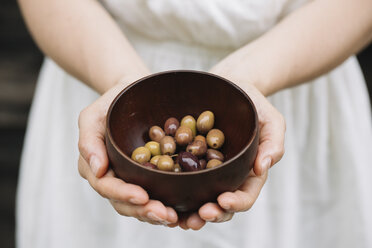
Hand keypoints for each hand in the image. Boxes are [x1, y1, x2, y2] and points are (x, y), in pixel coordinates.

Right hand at [77, 74, 177, 225]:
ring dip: (159, 214)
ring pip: (143, 204)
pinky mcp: (153, 175)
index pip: (107, 186)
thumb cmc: (112, 102)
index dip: (123, 194)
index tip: (143, 196)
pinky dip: (171, 203)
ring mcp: (134, 178)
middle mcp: (115, 177)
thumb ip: (89, 141)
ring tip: (176, 218)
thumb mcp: (93, 115)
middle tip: (166, 215)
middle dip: (145, 211)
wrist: (135, 93)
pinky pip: (160, 193)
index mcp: (98, 167)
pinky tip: (185, 209)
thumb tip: (97, 170)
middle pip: (126, 202)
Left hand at [178, 69, 285, 229]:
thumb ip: (273, 142)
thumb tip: (264, 166)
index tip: (223, 201)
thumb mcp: (270, 119)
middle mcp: (226, 176)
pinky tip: (160, 194)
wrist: (227, 85)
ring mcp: (206, 170)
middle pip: (220, 203)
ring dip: (188, 211)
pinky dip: (171, 189)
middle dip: (211, 214)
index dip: (236, 203)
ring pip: (198, 197)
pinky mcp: (187, 159)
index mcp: (248, 172)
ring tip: (178, 218)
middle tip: (198, 216)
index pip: (245, 194)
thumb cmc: (252, 103)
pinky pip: (178, 176)